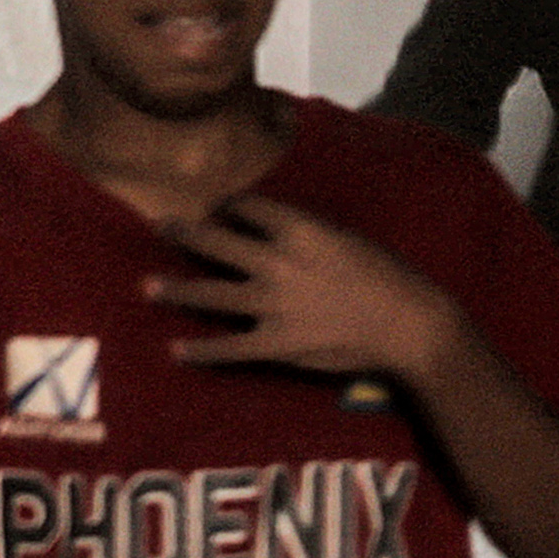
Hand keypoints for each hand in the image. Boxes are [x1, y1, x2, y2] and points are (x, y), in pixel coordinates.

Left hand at [153, 195, 455, 388]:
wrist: (411, 324)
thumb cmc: (388, 277)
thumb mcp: (349, 240)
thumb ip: (309, 233)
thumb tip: (277, 227)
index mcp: (301, 231)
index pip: (249, 208)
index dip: (228, 206)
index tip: (216, 209)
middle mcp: (278, 263)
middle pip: (217, 243)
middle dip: (185, 233)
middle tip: (159, 226)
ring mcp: (274, 305)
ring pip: (211, 293)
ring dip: (177, 290)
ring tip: (147, 287)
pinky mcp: (278, 343)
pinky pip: (230, 348)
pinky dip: (202, 351)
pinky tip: (176, 350)